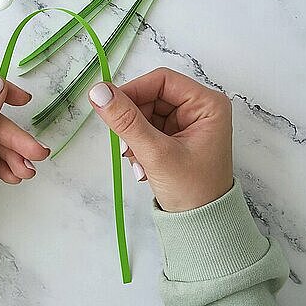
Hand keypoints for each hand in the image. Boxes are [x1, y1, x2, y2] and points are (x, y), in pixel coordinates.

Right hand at [88, 67, 232, 211]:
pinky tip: (142, 163)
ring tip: (137, 160)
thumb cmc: (191, 190)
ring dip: (134, 135)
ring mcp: (187, 123)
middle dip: (134, 120)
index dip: (133, 90)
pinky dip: (138, 143)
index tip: (108, 106)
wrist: (201, 225)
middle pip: (152, 96)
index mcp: (206, 104)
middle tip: (126, 145)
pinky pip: (147, 128)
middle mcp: (199, 108)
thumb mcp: (155, 153)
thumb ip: (126, 120)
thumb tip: (98, 92)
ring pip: (146, 112)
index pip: (161, 80)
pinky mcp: (176, 137)